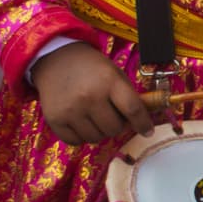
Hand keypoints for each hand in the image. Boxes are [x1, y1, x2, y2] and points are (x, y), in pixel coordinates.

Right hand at [34, 43, 153, 144]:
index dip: (143, 123)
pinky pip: (75, 141)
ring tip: (95, 116)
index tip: (148, 131)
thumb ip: (127, 95)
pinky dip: (82, 136)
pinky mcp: (54, 120)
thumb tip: (142, 121)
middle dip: (118, 125)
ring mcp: (70, 110)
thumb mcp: (114, 73)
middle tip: (112, 115)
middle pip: (114, 128)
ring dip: (100, 131)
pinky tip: (81, 122)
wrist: (56, 59)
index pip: (132, 109)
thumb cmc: (91, 68)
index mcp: (109, 81)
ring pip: (96, 138)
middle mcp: (89, 97)